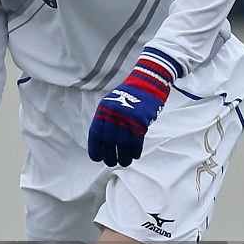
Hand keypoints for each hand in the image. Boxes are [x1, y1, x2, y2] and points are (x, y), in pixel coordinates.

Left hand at [87, 48, 179, 166]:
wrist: (148, 81)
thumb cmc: (131, 95)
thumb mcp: (113, 102)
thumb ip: (107, 119)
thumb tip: (103, 143)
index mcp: (103, 109)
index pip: (95, 134)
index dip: (95, 148)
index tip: (97, 158)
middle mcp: (113, 113)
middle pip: (108, 141)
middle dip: (109, 155)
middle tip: (112, 162)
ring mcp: (127, 116)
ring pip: (122, 143)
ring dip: (123, 156)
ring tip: (125, 162)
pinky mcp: (140, 119)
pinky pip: (136, 141)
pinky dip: (135, 151)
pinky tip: (135, 155)